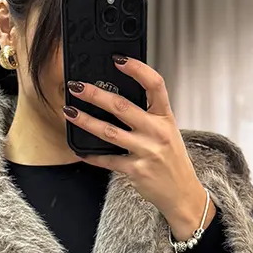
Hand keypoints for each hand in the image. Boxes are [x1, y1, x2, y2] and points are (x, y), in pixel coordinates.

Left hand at [64, 56, 216, 239]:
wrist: (182, 193)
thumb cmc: (173, 161)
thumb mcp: (169, 132)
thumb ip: (149, 116)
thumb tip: (118, 99)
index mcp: (166, 118)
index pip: (155, 85)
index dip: (137, 69)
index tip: (118, 59)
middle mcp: (157, 132)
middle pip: (122, 106)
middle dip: (95, 94)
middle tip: (77, 86)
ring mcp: (146, 151)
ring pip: (109, 132)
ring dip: (86, 120)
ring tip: (70, 112)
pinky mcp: (135, 170)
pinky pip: (107, 160)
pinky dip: (92, 155)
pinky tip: (80, 150)